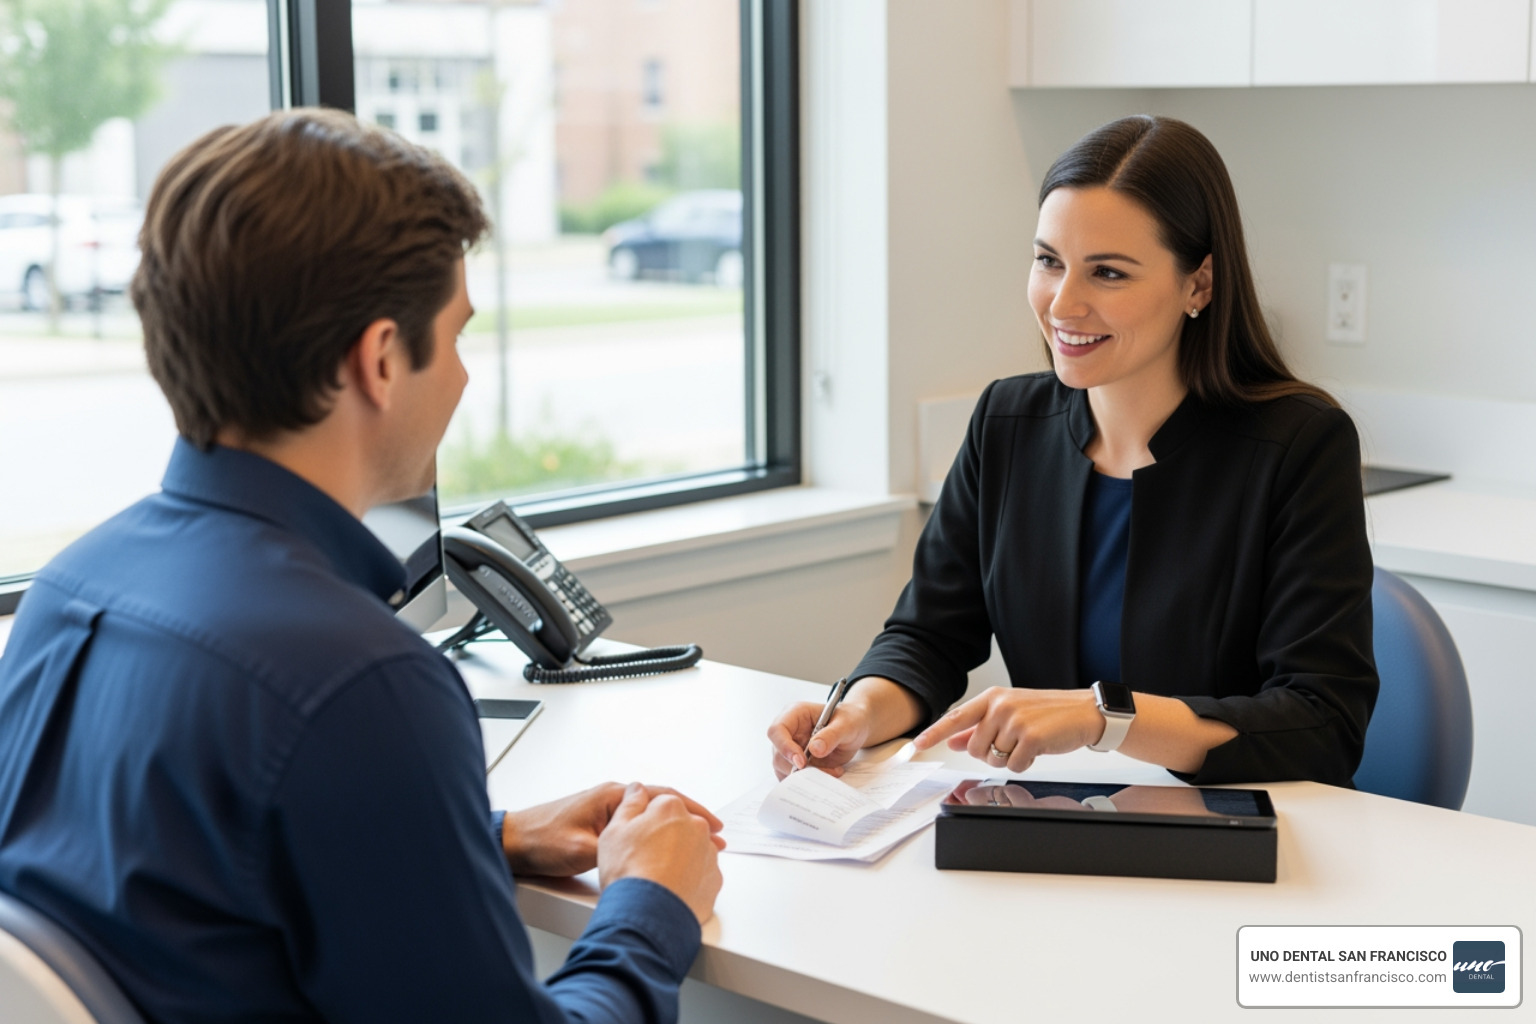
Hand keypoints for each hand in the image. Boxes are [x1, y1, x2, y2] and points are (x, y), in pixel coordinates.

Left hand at [503, 782, 722, 877]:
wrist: (513, 841)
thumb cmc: (540, 839)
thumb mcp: (579, 849)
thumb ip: (613, 849)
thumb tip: (641, 855)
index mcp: (612, 797)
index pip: (663, 796)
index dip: (691, 811)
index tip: (712, 826)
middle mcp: (613, 799)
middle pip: (664, 803)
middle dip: (692, 818)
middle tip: (717, 836)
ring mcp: (608, 810)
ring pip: (653, 815)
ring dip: (677, 826)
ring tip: (700, 842)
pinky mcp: (602, 824)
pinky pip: (641, 824)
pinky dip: (660, 833)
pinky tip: (668, 846)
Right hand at [597, 783, 724, 924]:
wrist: (646, 913)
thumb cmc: (628, 871)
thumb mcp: (614, 830)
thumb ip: (629, 804)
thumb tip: (637, 789)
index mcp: (671, 808)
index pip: (659, 806)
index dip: (644, 822)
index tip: (637, 837)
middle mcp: (695, 826)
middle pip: (679, 826)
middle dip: (665, 838)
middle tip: (645, 859)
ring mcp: (708, 853)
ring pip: (692, 850)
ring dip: (680, 858)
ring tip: (657, 878)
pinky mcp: (714, 879)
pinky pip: (701, 874)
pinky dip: (690, 880)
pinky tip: (671, 890)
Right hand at [766, 700, 872, 778]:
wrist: (855, 729)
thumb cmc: (849, 720)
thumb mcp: (846, 724)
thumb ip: (831, 735)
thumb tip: (814, 750)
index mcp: (794, 714)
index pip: (777, 731)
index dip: (784, 747)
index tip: (801, 762)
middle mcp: (788, 732)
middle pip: (778, 754)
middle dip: (799, 768)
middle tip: (825, 772)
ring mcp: (790, 748)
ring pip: (784, 769)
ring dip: (806, 776)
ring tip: (833, 771)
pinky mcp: (796, 763)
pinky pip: (793, 777)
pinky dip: (808, 781)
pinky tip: (829, 774)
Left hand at [911, 686, 1103, 772]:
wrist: (1085, 712)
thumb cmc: (1047, 714)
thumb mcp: (1009, 713)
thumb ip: (979, 727)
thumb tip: (955, 742)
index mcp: (992, 698)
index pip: (954, 718)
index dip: (933, 734)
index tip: (915, 747)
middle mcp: (999, 706)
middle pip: (974, 748)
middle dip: (990, 754)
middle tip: (1012, 744)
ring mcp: (1014, 721)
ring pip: (993, 759)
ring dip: (1010, 759)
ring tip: (1028, 743)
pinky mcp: (1030, 737)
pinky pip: (1014, 766)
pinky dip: (1025, 764)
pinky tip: (1038, 749)